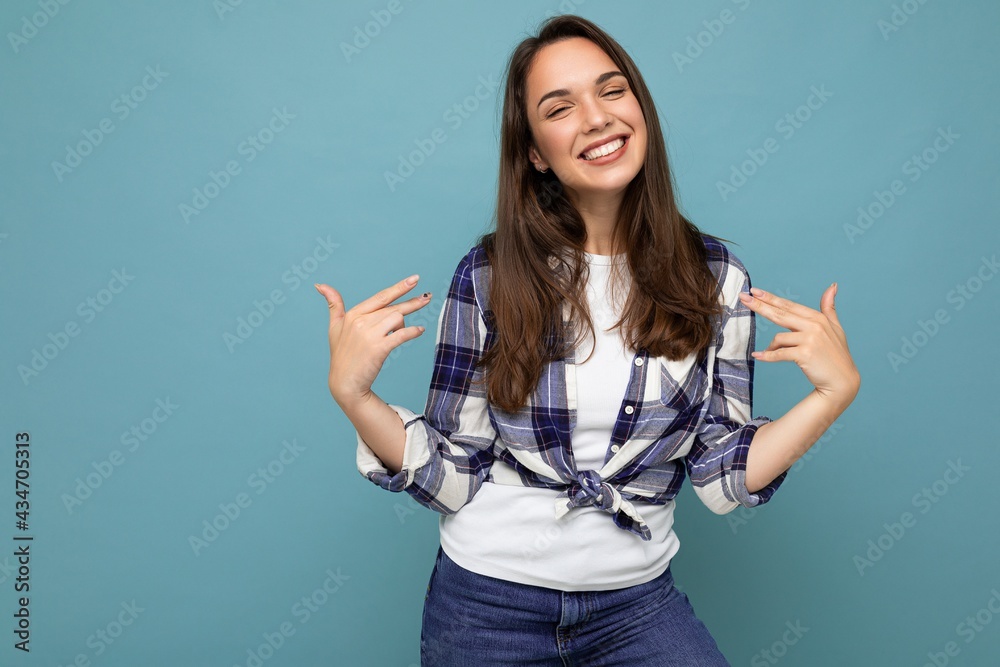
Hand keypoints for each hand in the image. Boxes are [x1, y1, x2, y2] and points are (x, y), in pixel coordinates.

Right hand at [314, 274, 430, 407]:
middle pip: (393, 307)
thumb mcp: (334, 327)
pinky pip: (401, 335)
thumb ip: (333, 305)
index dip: (399, 287)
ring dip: (405, 324)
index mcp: (353, 314)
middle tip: (428, 297)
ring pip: (397, 318)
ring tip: (409, 330)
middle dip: (412, 302)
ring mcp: (370, 335)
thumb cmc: (341, 355)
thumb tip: (320, 285)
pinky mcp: (379, 348)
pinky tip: (419, 330)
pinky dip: (413, 332)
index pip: (381, 296)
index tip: (415, 279)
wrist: (344, 382)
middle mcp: (361, 321)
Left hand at [739, 283, 859, 409]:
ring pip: (778, 338)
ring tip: (769, 353)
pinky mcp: (805, 354)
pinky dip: (767, 356)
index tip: (753, 291)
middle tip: (742, 297)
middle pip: (780, 314)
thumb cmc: (836, 355)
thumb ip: (829, 308)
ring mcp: (810, 340)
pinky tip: (758, 356)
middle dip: (759, 305)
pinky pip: (779, 353)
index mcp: (818, 318)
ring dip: (771, 347)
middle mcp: (814, 326)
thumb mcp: (835, 328)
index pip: (789, 306)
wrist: (843, 382)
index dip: (770, 298)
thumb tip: (832, 286)